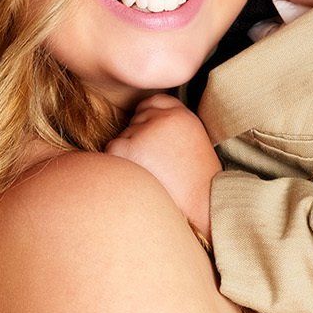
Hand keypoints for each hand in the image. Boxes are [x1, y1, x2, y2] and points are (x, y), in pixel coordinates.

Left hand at [106, 94, 221, 244]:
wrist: (200, 210)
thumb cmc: (196, 186)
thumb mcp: (193, 146)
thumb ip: (173, 129)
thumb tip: (145, 121)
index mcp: (182, 116)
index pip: (155, 101)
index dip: (149, 116)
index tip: (152, 135)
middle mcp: (163, 118)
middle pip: (136, 119)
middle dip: (140, 138)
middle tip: (157, 165)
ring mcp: (143, 132)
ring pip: (123, 136)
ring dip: (131, 155)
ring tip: (153, 176)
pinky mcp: (127, 148)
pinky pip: (112, 152)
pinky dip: (121, 166)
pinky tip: (141, 180)